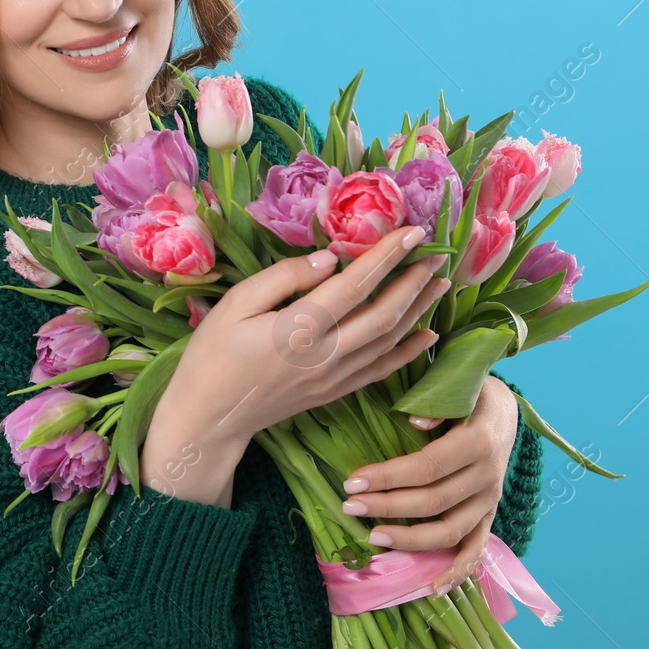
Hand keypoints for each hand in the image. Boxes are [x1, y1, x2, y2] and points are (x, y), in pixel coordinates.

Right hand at [161, 224, 447, 446]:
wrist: (209, 417)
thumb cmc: (212, 355)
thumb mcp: (234, 305)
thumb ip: (281, 278)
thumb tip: (327, 260)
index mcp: (297, 329)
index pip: (355, 286)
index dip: (387, 257)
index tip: (412, 232)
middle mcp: (324, 356)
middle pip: (383, 315)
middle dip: (413, 282)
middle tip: (436, 255)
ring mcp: (333, 379)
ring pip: (388, 342)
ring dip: (419, 312)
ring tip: (439, 284)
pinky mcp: (334, 393)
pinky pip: (381, 371)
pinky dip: (408, 352)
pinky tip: (427, 335)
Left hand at [339, 374, 519, 592]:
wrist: (504, 410)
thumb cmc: (469, 395)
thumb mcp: (456, 388)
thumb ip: (436, 405)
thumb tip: (413, 424)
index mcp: (478, 442)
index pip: (427, 467)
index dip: (388, 477)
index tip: (352, 480)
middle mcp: (488, 476)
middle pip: (434, 502)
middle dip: (387, 506)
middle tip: (349, 506)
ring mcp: (490, 500)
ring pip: (451, 531)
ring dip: (410, 539)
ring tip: (373, 536)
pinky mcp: (489, 515)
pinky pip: (476, 549)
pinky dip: (457, 571)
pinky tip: (432, 587)